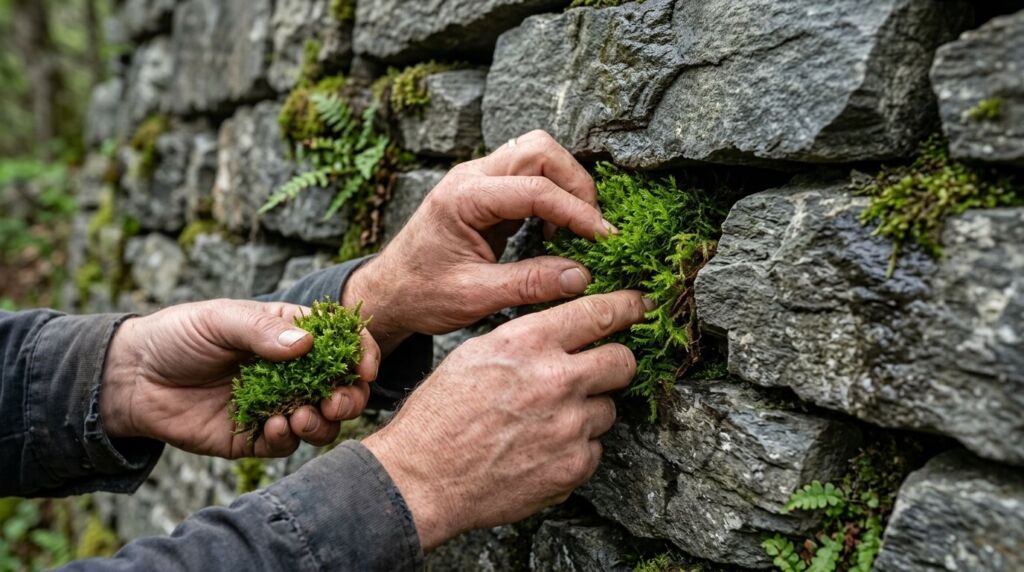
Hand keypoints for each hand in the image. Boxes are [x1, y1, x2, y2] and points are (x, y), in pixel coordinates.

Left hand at [100, 299, 380, 458]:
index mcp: (290, 335)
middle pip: (342, 387)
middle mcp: (292, 372)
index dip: (360, 353)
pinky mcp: (256, 436)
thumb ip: (262, 331)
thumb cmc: (178, 336)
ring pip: (322, 420)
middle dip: (349, 396)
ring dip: (322, 422)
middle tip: (336, 402)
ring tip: (300, 416)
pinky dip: (288, 439)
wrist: (133, 378)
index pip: (341, 342)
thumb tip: (306, 345)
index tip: (364, 368)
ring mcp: (277, 405)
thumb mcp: (219, 320)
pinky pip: (287, 445)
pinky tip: (272, 428)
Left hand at [344, 130, 614, 353]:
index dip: (576, 211)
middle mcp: (471, 177)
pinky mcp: (487, 191)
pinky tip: (555, 231)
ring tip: (576, 229)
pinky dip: (553, 196)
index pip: (534, 189)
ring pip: (537, 154)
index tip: (605, 238)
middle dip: (575, 184)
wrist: (389, 291)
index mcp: (463, 198)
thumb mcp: (474, 297)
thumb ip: (528, 285)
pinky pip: (530, 176)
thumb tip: (581, 277)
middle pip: (540, 150)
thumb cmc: (421, 294)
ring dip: (566, 186)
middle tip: (593, 228)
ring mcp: (478, 179)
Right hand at [362, 291, 650, 549]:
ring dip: (586, 413)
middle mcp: (556, 379)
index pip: (598, 313)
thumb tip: (564, 330)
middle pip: (622, 361)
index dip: (626, 307)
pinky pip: (594, 449)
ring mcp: (570, 425)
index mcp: (528, 343)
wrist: (422, 478)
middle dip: (616, 363)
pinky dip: (574, 450)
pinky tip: (540, 451)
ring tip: (546, 422)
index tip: (638, 306)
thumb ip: (527, 339)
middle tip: (601, 370)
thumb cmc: (439, 415)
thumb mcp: (476, 354)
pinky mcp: (573, 465)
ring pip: (607, 409)